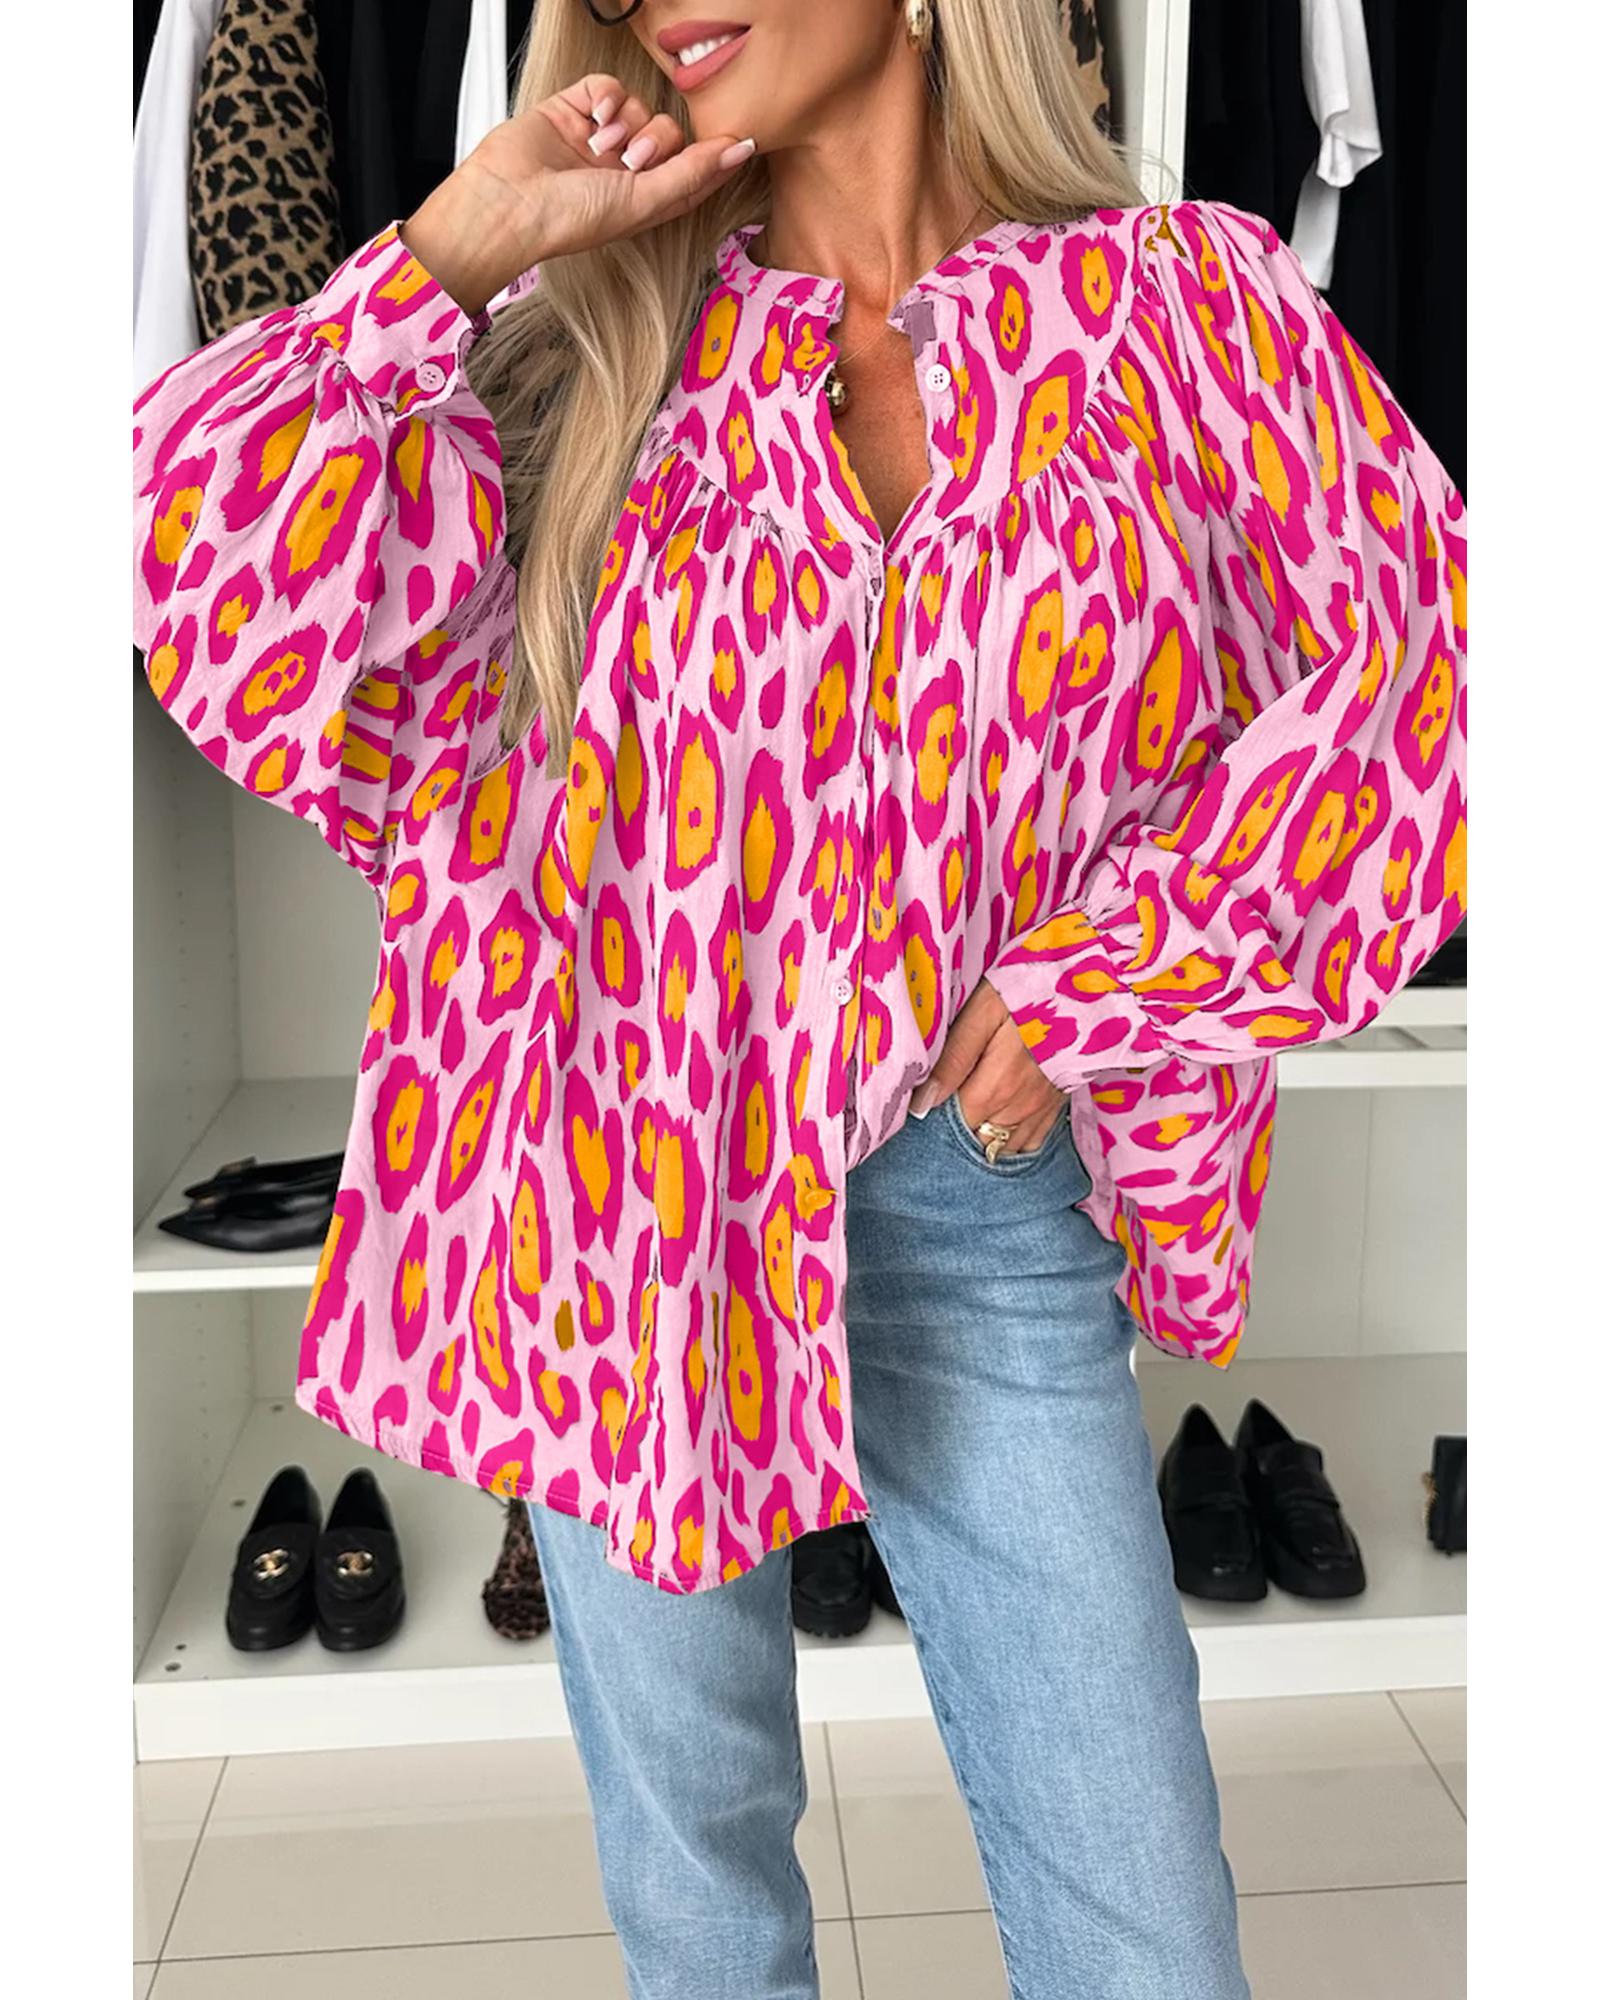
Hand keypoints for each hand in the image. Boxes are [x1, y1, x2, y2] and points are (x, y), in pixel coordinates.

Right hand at [397, 71, 756, 317]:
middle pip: (669, 134)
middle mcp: (623, 171)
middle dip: (659, 140)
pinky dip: (605, 95)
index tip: (740, 142)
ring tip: (601, 147)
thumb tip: (740, 152)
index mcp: (644, 201)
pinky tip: (594, 117)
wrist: (509, 204)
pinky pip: (606, 86)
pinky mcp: (573, 111)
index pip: (693, 173)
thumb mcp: (643, 201)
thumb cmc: (569, 219)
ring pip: (638, 107)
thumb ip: (693, 174)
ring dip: (627, 121)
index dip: (714, 158)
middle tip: (635, 159)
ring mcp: (598, 140)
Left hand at [907, 979, 1066, 1155]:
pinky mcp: (1058, 1104)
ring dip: (983, 1137)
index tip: (926, 1099)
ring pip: (1003, 1147)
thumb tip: (922, 1104)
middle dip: (957, 1129)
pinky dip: (1012, 1141)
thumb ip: (952, 1060)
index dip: (935, 1116)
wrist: (1088, 986)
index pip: (953, 1125)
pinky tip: (999, 1123)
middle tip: (946, 1102)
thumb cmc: (1027, 993)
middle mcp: (1020, 1108)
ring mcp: (1041, 1110)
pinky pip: (1031, 1143)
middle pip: (977, 1140)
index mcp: (996, 1088)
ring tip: (970, 1111)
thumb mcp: (982, 1014)